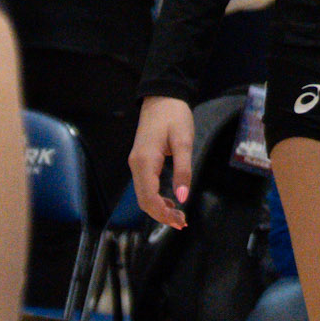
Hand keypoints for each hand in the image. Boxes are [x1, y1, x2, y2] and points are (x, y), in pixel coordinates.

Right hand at [129, 95, 193, 228]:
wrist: (162, 97)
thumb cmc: (174, 116)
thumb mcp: (183, 142)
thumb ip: (183, 170)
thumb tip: (182, 198)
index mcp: (145, 161)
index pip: (148, 197)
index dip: (162, 214)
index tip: (178, 221)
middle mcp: (136, 165)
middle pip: (144, 200)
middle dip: (161, 215)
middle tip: (182, 223)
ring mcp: (136, 163)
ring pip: (144, 195)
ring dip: (159, 209)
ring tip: (178, 217)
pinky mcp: (141, 161)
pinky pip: (146, 186)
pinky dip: (156, 199)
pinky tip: (170, 203)